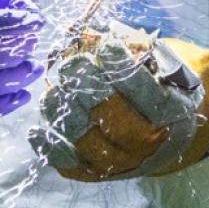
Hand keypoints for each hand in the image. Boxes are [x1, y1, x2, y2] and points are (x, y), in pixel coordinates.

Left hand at [31, 22, 208, 181]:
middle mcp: (148, 144)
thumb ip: (142, 49)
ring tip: (51, 92)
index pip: (149, 95)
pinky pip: (72, 166)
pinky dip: (51, 149)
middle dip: (90, 91)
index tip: (106, 48)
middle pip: (116, 123)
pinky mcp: (98, 173)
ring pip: (91, 146)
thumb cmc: (165, 89)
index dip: (125, 72)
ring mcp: (122, 163)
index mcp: (172, 113)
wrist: (172, 138)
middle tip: (70, 66)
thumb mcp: (167, 65)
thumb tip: (99, 34)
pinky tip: (36, 130)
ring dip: (67, 117)